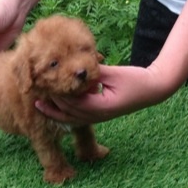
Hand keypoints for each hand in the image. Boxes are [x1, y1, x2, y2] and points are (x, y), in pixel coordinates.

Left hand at [35, 63, 177, 125]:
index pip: (73, 103)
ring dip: (54, 111)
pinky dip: (64, 113)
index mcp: (101, 107)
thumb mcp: (114, 73)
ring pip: (71, 119)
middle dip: (51, 103)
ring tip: (38, 103)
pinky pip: (78, 117)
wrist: (152, 90)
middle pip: (68, 113)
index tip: (44, 84)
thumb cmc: (136, 80)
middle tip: (35, 92)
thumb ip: (93, 73)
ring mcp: (99, 117)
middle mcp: (98, 116)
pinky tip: (54, 106)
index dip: (57, 94)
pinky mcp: (99, 115)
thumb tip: (75, 68)